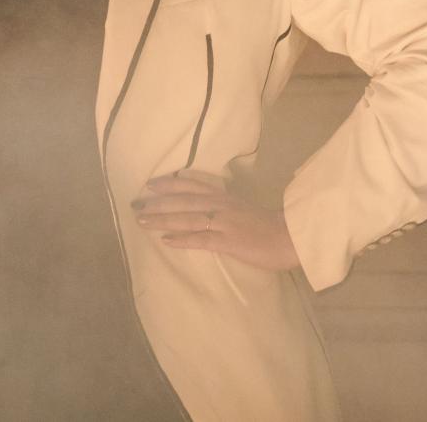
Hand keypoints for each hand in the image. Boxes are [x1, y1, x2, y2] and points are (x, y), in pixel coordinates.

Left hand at [133, 170, 300, 271]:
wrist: (290, 237)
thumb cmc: (270, 225)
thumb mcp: (244, 209)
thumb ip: (225, 207)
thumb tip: (204, 208)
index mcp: (226, 197)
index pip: (193, 186)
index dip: (170, 184)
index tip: (150, 184)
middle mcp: (222, 206)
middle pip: (184, 201)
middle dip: (159, 202)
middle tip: (136, 204)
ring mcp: (224, 224)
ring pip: (188, 218)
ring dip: (163, 219)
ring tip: (142, 221)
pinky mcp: (229, 242)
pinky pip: (201, 240)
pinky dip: (182, 239)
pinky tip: (166, 242)